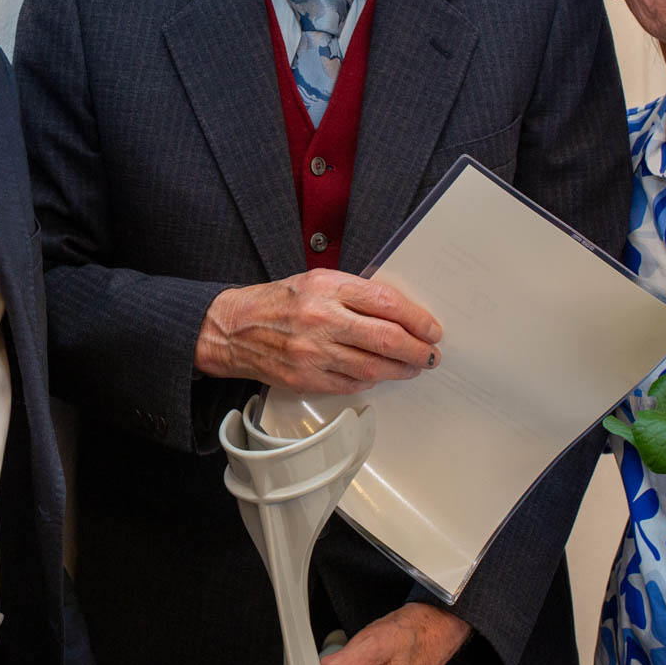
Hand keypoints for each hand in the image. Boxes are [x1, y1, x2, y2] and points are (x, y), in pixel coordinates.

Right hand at [195, 270, 441, 394]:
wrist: (233, 329)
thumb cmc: (279, 301)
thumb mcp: (316, 280)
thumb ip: (354, 293)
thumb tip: (399, 313)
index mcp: (327, 287)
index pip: (386, 302)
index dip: (417, 318)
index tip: (432, 328)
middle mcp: (321, 318)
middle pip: (386, 339)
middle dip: (417, 350)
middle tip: (431, 354)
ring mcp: (313, 352)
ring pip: (373, 367)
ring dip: (401, 370)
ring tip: (413, 367)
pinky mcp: (305, 378)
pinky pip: (351, 384)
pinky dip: (371, 380)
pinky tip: (378, 374)